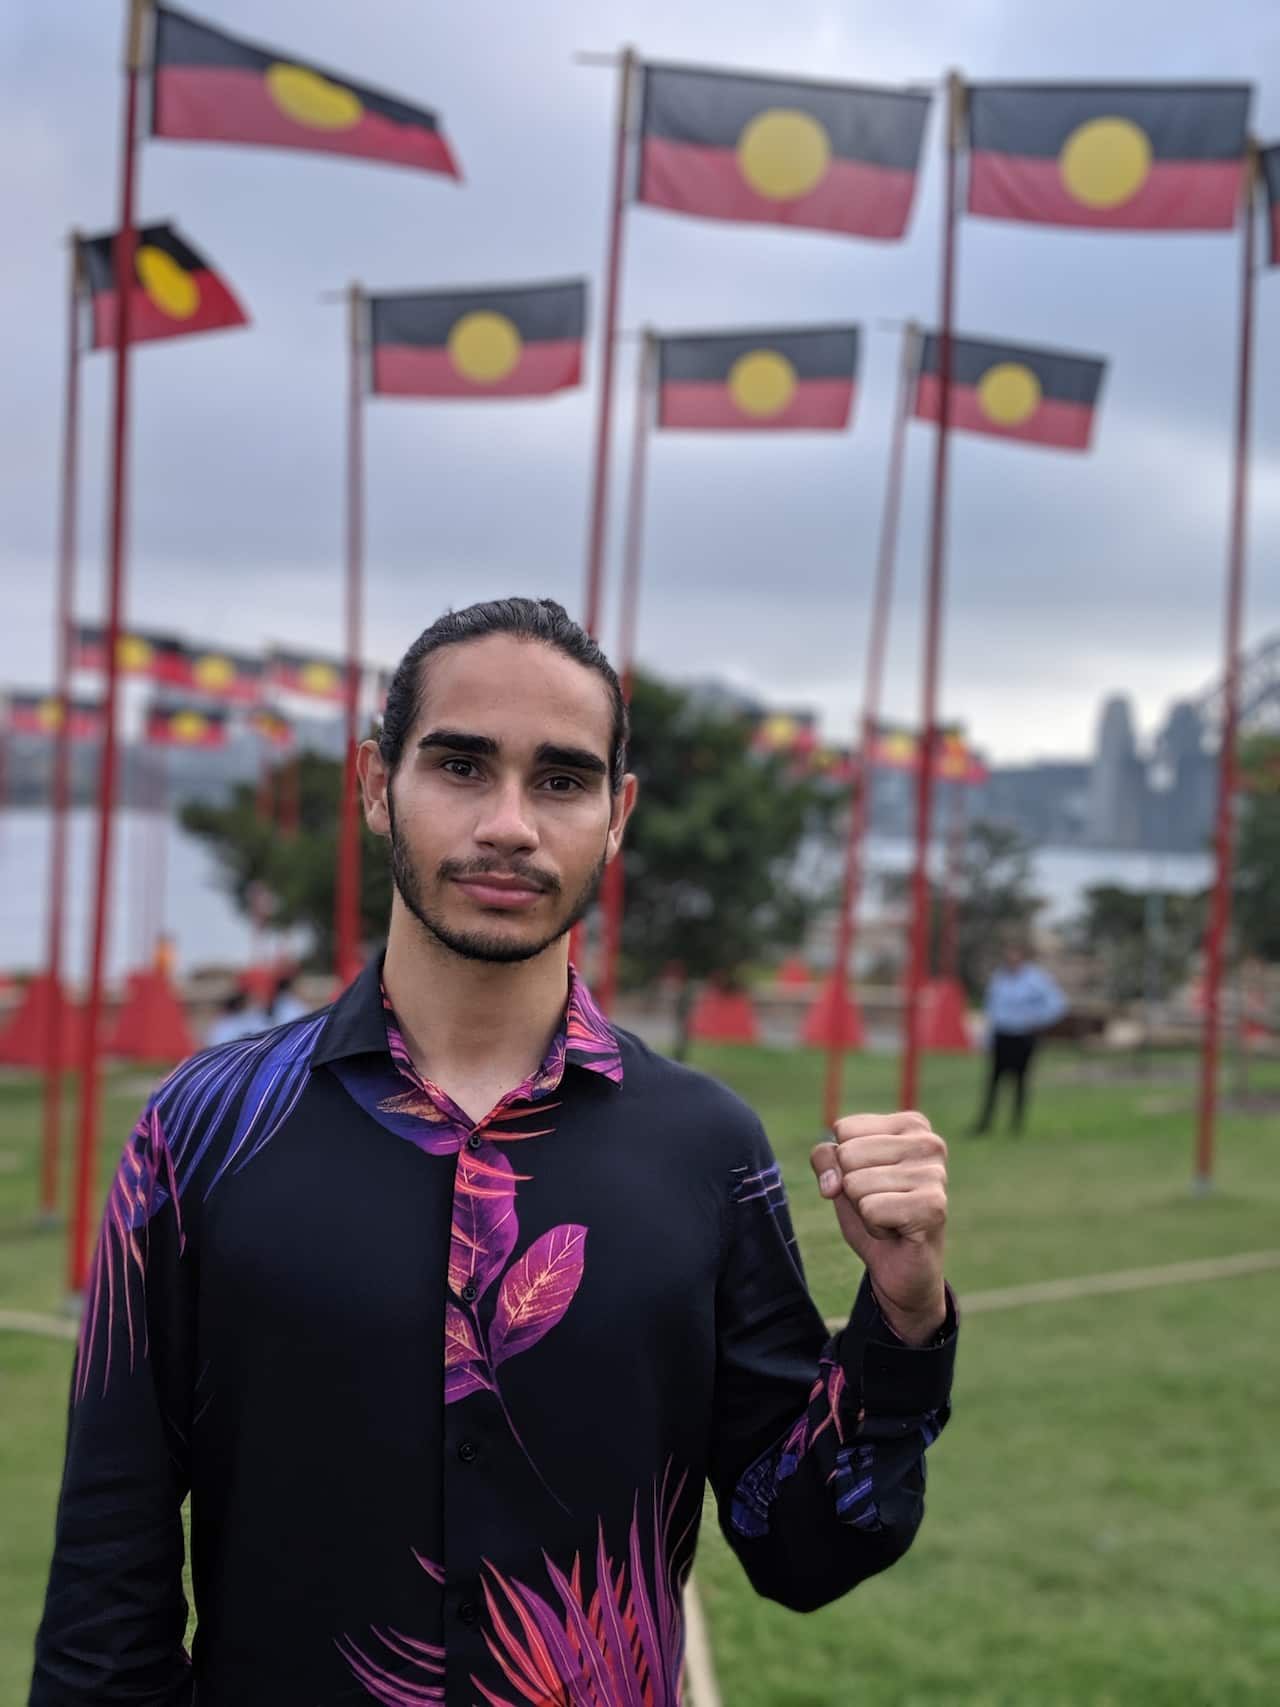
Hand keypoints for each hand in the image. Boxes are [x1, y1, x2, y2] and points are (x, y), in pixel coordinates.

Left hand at [811, 1112, 947, 1345]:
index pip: (844, 1129)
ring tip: (890, 1217)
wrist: (900, 1267)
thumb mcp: (841, 1176)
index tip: (870, 1181)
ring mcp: (935, 1174)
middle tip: (880, 1203)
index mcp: (911, 1125)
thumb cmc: (873, 1212)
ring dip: (864, 1209)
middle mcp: (929, 1143)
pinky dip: (875, 1227)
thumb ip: (825, 1159)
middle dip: (852, 1188)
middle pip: (848, 1155)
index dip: (843, 1163)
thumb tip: (832, 1183)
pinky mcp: (934, 1207)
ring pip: (856, 1184)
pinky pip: (871, 1209)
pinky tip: (897, 1231)